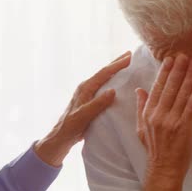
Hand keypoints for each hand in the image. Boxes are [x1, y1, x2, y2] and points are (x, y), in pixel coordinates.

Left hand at [35, 51, 131, 166]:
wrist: (61, 136)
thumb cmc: (71, 126)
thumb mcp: (84, 116)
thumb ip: (97, 104)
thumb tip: (112, 90)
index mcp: (85, 88)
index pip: (103, 73)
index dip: (116, 65)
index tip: (129, 57)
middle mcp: (85, 88)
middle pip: (103, 72)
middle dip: (116, 63)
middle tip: (129, 54)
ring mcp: (86, 93)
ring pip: (103, 78)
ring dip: (114, 70)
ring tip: (125, 64)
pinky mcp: (88, 100)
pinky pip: (102, 86)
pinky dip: (111, 81)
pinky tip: (117, 83)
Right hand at [135, 55, 191, 185]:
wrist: (164, 168)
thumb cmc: (154, 149)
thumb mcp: (141, 127)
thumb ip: (141, 107)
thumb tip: (140, 90)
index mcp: (148, 113)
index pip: (156, 88)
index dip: (164, 73)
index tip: (169, 60)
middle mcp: (158, 114)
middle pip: (169, 87)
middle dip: (177, 69)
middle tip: (184, 55)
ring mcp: (171, 120)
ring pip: (181, 93)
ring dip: (188, 76)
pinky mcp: (184, 126)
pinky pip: (191, 104)